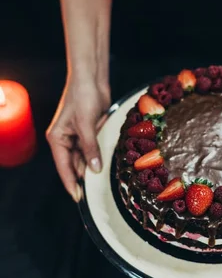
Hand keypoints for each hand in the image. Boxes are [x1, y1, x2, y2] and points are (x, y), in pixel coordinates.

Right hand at [46, 76, 110, 201]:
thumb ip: (90, 148)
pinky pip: (93, 150)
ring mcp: (77, 137)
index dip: (71, 184)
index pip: (64, 167)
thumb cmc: (83, 97)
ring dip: (94, 166)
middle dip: (85, 177)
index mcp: (57, 139)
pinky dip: (99, 156)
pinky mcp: (88, 133)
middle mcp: (65, 140)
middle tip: (97, 194)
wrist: (91, 79)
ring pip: (85, 159)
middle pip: (75, 166)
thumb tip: (94, 169)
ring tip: (105, 183)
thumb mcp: (87, 124)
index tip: (79, 199)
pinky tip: (108, 165)